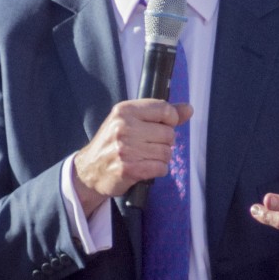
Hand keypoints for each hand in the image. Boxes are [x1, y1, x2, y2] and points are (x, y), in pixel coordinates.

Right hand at [71, 99, 191, 214]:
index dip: (170, 120)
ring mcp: (126, 149)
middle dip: (164, 142)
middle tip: (148, 146)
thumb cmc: (113, 142)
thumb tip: (189, 109)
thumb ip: (160, 114)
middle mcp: (124, 127)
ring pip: (166, 152)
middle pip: (168, 133)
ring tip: (145, 157)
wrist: (89, 170)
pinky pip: (161, 168)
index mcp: (124, 110)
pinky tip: (145, 168)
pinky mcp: (129, 169)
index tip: (163, 126)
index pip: (164, 109)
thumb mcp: (131, 120)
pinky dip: (158, 170)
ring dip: (161, 158)